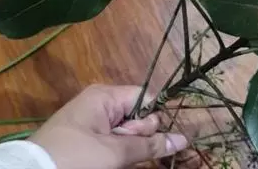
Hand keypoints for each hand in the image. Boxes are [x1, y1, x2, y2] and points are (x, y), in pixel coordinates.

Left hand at [30, 84, 187, 168]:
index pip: (145, 98)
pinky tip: (110, 162)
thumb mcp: (113, 153)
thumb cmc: (74, 158)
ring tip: (109, 160)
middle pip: (137, 115)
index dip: (150, 119)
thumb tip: (183, 139)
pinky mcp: (86, 138)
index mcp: (105, 95)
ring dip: (126, 148)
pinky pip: (113, 140)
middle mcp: (100, 103)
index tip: (142, 138)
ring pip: (126, 132)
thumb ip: (148, 145)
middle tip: (116, 151)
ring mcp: (92, 121)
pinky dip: (116, 152)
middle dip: (135, 136)